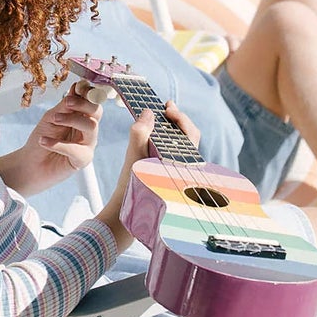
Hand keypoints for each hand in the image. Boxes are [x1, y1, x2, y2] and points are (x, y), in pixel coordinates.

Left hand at [0, 86, 102, 198]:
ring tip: (53, 120)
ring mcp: (87, 144)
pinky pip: (77, 149)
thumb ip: (65, 105)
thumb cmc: (42, 137)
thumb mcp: (51, 117)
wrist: (30, 163)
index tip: (78, 87)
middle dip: (83, 104)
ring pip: (91, 126)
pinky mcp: (83, 159)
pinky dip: (58, 144)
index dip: (88, 92)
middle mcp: (88, 128)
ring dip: (71, 120)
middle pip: (97, 111)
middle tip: (67, 103)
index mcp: (81, 115)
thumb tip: (78, 87)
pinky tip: (44, 141)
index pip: (92, 101)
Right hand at [98, 101, 198, 239]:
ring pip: (182, 145)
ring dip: (172, 130)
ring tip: (159, 119)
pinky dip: (167, 140)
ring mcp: (178, 172)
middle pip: (189, 137)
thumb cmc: (130, 184)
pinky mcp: (170, 174)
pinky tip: (155, 136)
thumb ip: (141, 131)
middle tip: (165, 108)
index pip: (190, 133)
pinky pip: (175, 153)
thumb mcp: (133, 155)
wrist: (125, 209)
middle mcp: (184, 168)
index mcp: (181, 163)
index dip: (180, 117)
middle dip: (177, 120)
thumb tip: (149, 113)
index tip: (166, 107)